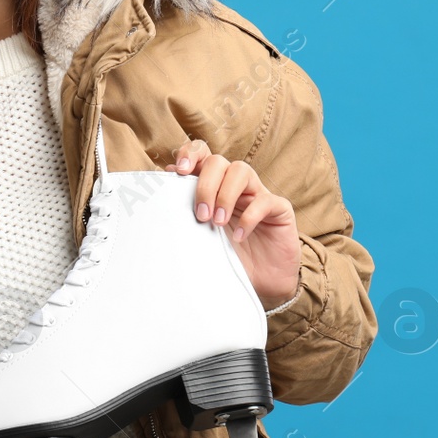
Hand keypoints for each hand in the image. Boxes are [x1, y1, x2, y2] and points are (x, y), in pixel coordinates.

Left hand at [171, 139, 300, 309]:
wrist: (263, 283)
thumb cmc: (229, 257)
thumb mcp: (201, 237)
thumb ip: (185, 219)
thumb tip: (158, 205)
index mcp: (214, 185)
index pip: (202, 154)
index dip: (190, 154)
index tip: (178, 171)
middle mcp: (235, 184)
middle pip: (218, 162)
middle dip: (205, 185)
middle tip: (201, 215)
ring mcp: (258, 193)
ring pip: (241, 171)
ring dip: (225, 195)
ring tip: (217, 223)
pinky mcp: (279, 208)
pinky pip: (265, 200)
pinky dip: (249, 217)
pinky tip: (239, 236)